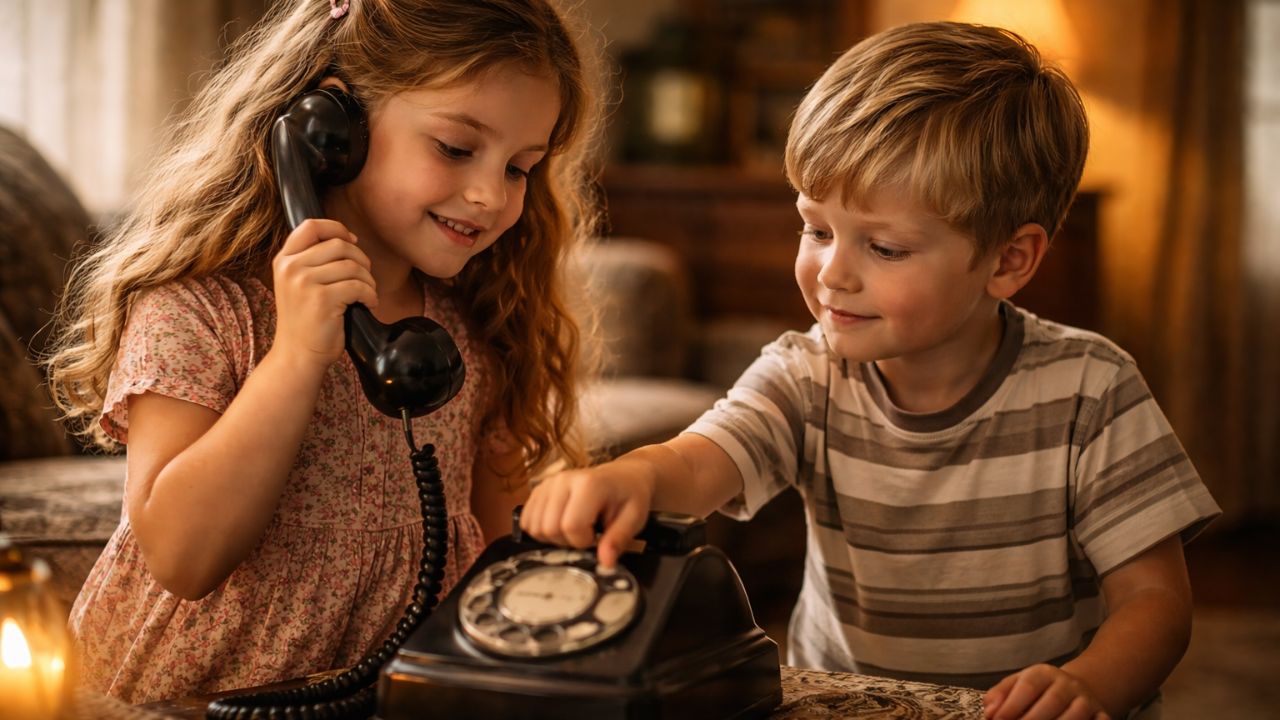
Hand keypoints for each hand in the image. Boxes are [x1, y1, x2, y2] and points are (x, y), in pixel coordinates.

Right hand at [270, 218, 376, 371]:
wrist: (297, 356)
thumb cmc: (306, 321)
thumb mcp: (298, 284)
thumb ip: (313, 261)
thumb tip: (347, 239)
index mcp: (284, 260)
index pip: (311, 226)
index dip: (337, 228)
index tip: (352, 241)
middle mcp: (291, 268)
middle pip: (339, 245)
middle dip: (361, 260)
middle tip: (365, 278)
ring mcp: (304, 282)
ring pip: (352, 266)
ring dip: (368, 280)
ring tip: (367, 294)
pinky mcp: (322, 299)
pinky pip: (359, 286)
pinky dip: (370, 295)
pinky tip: (368, 304)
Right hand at [518, 458, 655, 567]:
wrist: (623, 476)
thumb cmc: (629, 496)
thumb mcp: (634, 518)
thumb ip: (618, 540)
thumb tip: (605, 563)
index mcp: (589, 484)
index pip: (571, 526)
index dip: (583, 542)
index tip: (597, 537)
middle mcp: (563, 480)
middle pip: (549, 528)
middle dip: (567, 541)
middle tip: (586, 535)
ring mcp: (548, 483)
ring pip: (534, 526)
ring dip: (553, 537)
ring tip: (575, 529)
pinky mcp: (540, 489)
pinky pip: (527, 519)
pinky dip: (541, 530)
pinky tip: (561, 525)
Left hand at [984, 664, 1109, 719]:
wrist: (1076, 690)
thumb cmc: (1037, 692)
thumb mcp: (1017, 685)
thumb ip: (1000, 696)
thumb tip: (989, 712)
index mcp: (1043, 674)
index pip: (1028, 685)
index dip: (1012, 705)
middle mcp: (1068, 685)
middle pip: (1053, 701)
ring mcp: (1087, 701)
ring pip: (1076, 715)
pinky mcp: (1102, 716)